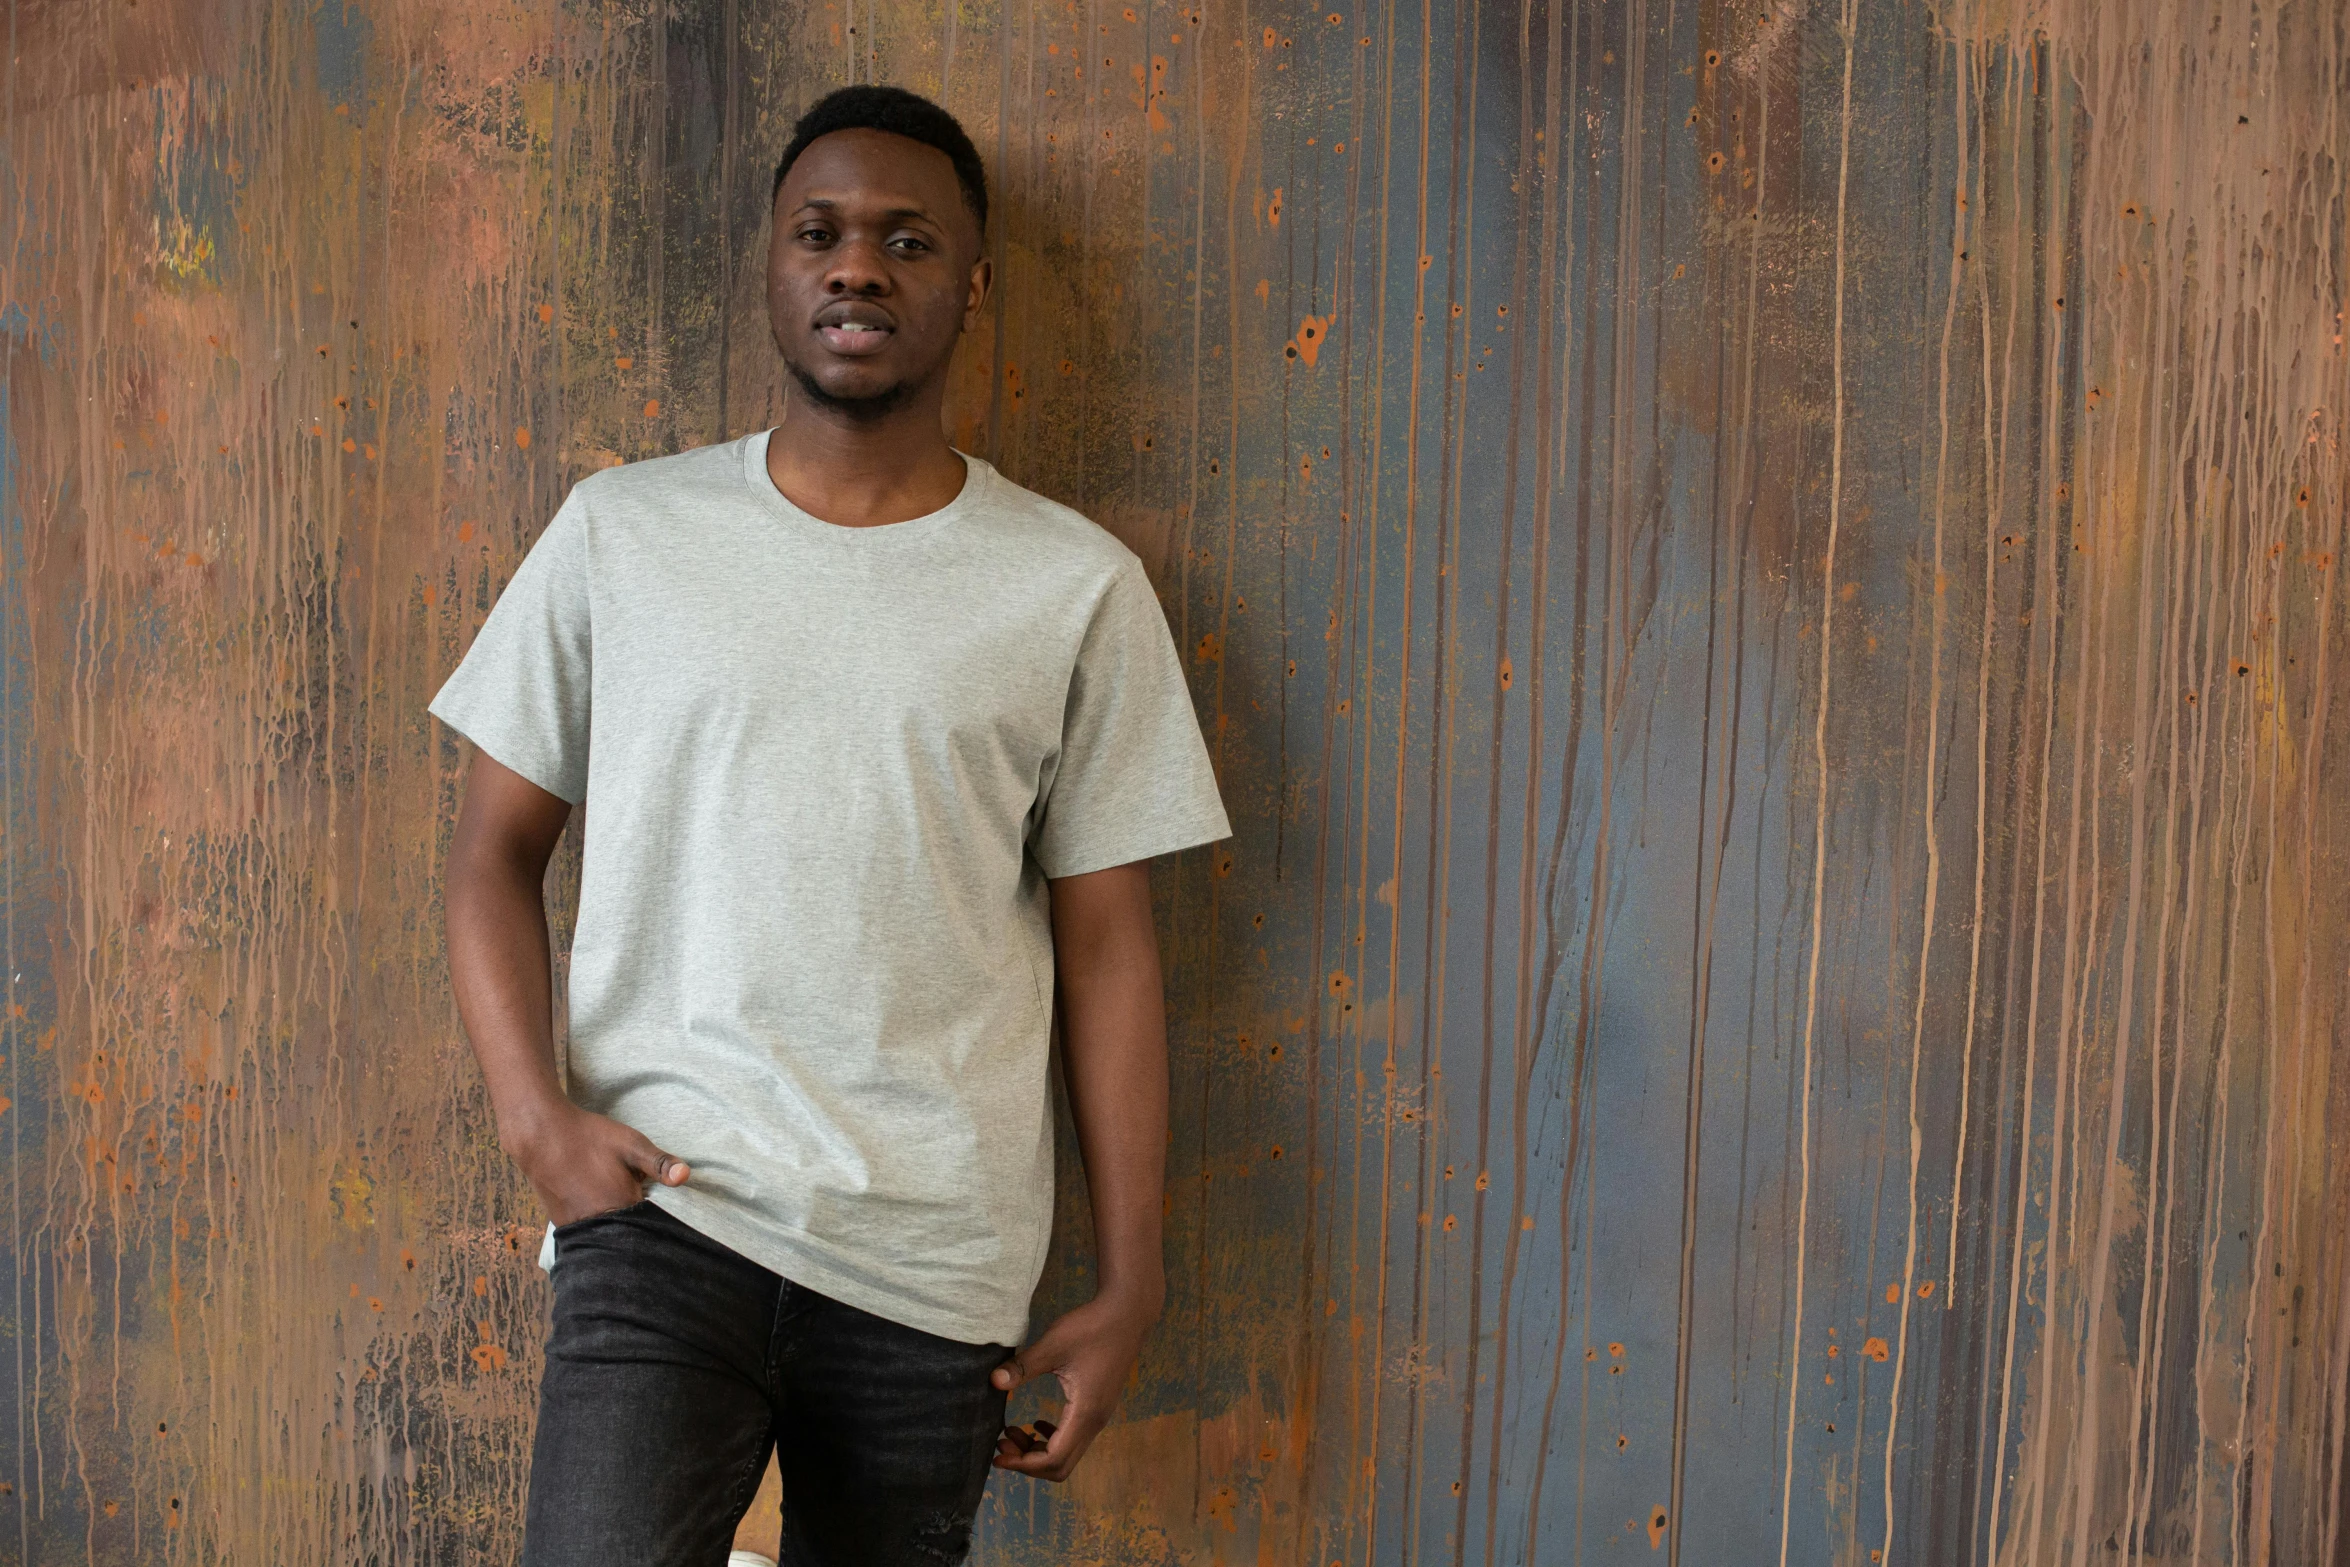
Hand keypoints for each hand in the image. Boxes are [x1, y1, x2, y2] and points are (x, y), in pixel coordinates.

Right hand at [501, 1100, 688, 1225]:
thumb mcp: (631, 1144)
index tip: (666, 1218)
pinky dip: (598, 1227)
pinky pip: (587, 1233)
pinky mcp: (562, 1223)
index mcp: (620, 1207)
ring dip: (617, 1230)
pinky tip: (603, 1211)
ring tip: (622, 1211)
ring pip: (606, 1237)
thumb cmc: (590, 1138)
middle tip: (642, 1211)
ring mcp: (577, 1226)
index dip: (659, 1224)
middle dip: (638, 1230)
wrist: (542, 1136)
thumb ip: (659, 1163)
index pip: (649, 1228)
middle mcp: (597, 1223)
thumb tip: (687, 1176)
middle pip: (627, 1236)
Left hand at [989, 1291, 1157, 1481]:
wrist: (1127, 1312)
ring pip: (1067, 1453)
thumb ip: (1023, 1367)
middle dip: (1027, 1462)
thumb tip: (994, 1382)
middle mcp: (1095, 1422)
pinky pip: (1073, 1438)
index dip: (1023, 1463)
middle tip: (1002, 1443)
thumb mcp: (1053, 1344)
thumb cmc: (1092, 1327)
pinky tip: (1036, 1423)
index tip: (998, 1453)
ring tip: (1012, 1432)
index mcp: (1085, 1413)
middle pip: (1060, 1466)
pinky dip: (1051, 1439)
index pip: (1053, 1460)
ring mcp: (1099, 1415)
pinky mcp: (1098, 1406)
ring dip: (1038, 1450)